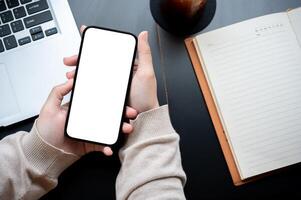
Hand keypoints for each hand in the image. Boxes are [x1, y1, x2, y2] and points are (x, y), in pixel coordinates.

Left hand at [36, 26, 137, 156]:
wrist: (44, 152)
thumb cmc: (45, 130)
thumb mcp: (49, 108)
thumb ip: (58, 92)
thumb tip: (70, 80)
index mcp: (81, 109)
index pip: (100, 102)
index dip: (112, 100)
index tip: (121, 98)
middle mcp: (89, 120)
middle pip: (109, 115)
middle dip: (123, 114)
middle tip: (132, 113)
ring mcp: (91, 132)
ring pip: (110, 130)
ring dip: (120, 129)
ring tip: (127, 129)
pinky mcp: (91, 145)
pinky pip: (103, 145)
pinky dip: (108, 147)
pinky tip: (110, 148)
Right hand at [65, 30, 158, 112]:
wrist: (143, 117)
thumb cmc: (147, 97)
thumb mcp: (146, 72)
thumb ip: (145, 53)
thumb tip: (144, 34)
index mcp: (126, 66)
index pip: (107, 54)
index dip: (92, 50)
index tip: (81, 47)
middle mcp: (118, 74)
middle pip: (96, 64)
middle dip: (81, 62)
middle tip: (70, 62)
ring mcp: (112, 85)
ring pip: (93, 76)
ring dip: (80, 74)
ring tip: (72, 76)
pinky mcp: (108, 95)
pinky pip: (93, 88)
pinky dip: (84, 87)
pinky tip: (77, 87)